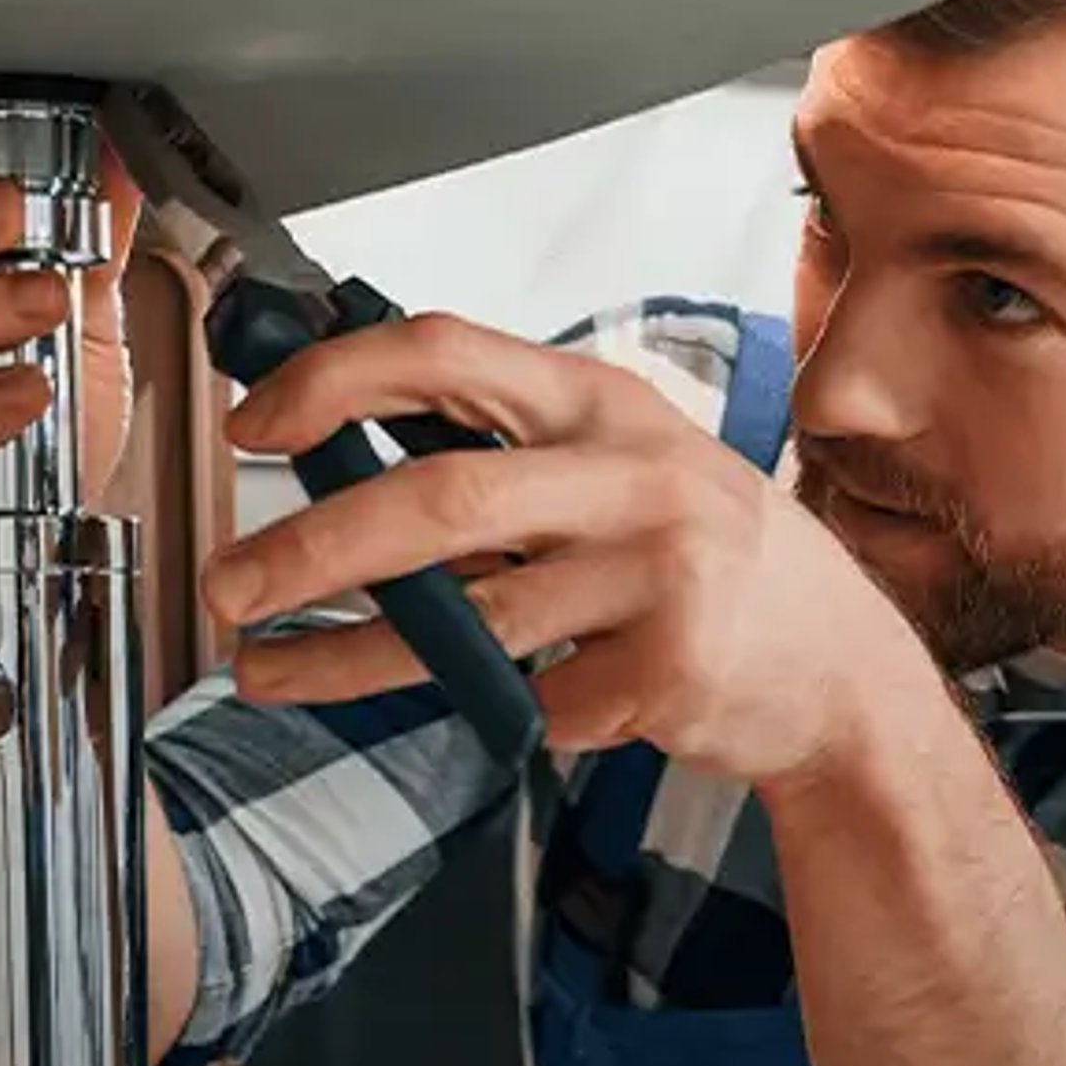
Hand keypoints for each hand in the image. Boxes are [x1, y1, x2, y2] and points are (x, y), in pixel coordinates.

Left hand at [200, 311, 932, 790]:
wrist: (840, 675)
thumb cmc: (706, 566)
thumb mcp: (622, 471)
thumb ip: (506, 452)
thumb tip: (339, 436)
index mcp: (603, 403)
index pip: (445, 353)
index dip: (332, 381)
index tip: (251, 427)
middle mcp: (635, 475)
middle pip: (436, 498)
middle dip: (307, 546)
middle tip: (225, 584)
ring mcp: (656, 576)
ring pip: (463, 625)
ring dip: (343, 660)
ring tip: (266, 669)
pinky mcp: (665, 672)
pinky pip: (531, 702)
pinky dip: (502, 712)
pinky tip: (514, 708)